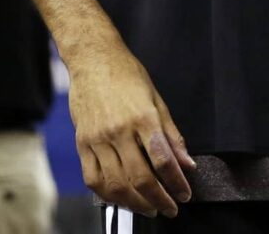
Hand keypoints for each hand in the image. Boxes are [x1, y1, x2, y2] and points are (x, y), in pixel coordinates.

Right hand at [66, 40, 195, 217]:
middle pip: (140, 178)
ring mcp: (97, 139)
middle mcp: (119, 131)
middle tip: (170, 208)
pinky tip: (122, 199)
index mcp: (143, 118)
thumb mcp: (158, 100)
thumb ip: (172, 135)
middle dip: (159, 199)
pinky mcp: (81, 144)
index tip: (185, 194)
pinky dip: (109, 195)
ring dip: (135, 203)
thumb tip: (187, 163)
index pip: (163, 160)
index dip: (176, 182)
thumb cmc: (128, 76)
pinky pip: (93, 179)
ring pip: (115, 184)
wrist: (93, 60)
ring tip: (149, 208)